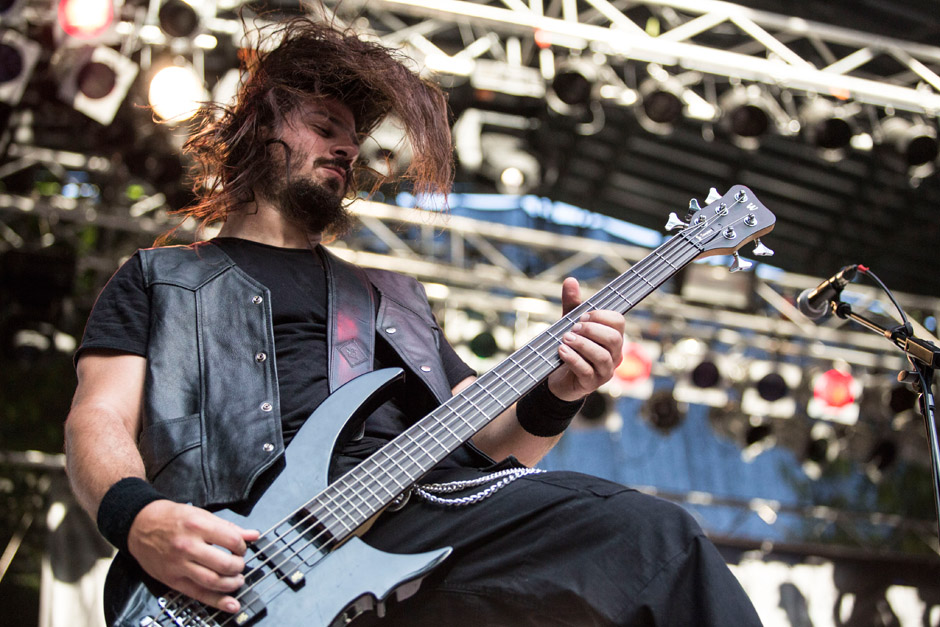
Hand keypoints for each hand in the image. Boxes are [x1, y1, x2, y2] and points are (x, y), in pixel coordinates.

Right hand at [127, 499, 259, 613]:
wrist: (140, 525)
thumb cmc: (171, 518)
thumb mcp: (202, 515)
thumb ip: (229, 528)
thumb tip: (253, 535)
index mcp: (198, 526)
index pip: (231, 541)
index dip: (242, 546)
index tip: (241, 548)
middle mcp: (188, 546)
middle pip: (224, 564)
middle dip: (238, 566)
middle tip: (239, 564)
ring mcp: (179, 565)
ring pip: (213, 581)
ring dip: (231, 584)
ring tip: (237, 580)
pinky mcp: (172, 580)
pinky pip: (198, 594)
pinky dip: (217, 601)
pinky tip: (230, 604)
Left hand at [547, 277, 624, 401]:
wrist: (558, 379)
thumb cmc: (570, 348)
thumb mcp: (569, 324)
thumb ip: (572, 304)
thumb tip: (570, 280)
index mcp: (613, 337)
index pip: (618, 322)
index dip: (601, 316)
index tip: (582, 316)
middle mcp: (614, 354)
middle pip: (613, 339)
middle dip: (591, 330)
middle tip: (572, 328)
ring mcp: (605, 371)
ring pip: (602, 356)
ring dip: (582, 345)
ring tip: (564, 339)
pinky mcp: (591, 384)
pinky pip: (587, 371)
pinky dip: (573, 359)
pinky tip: (562, 351)